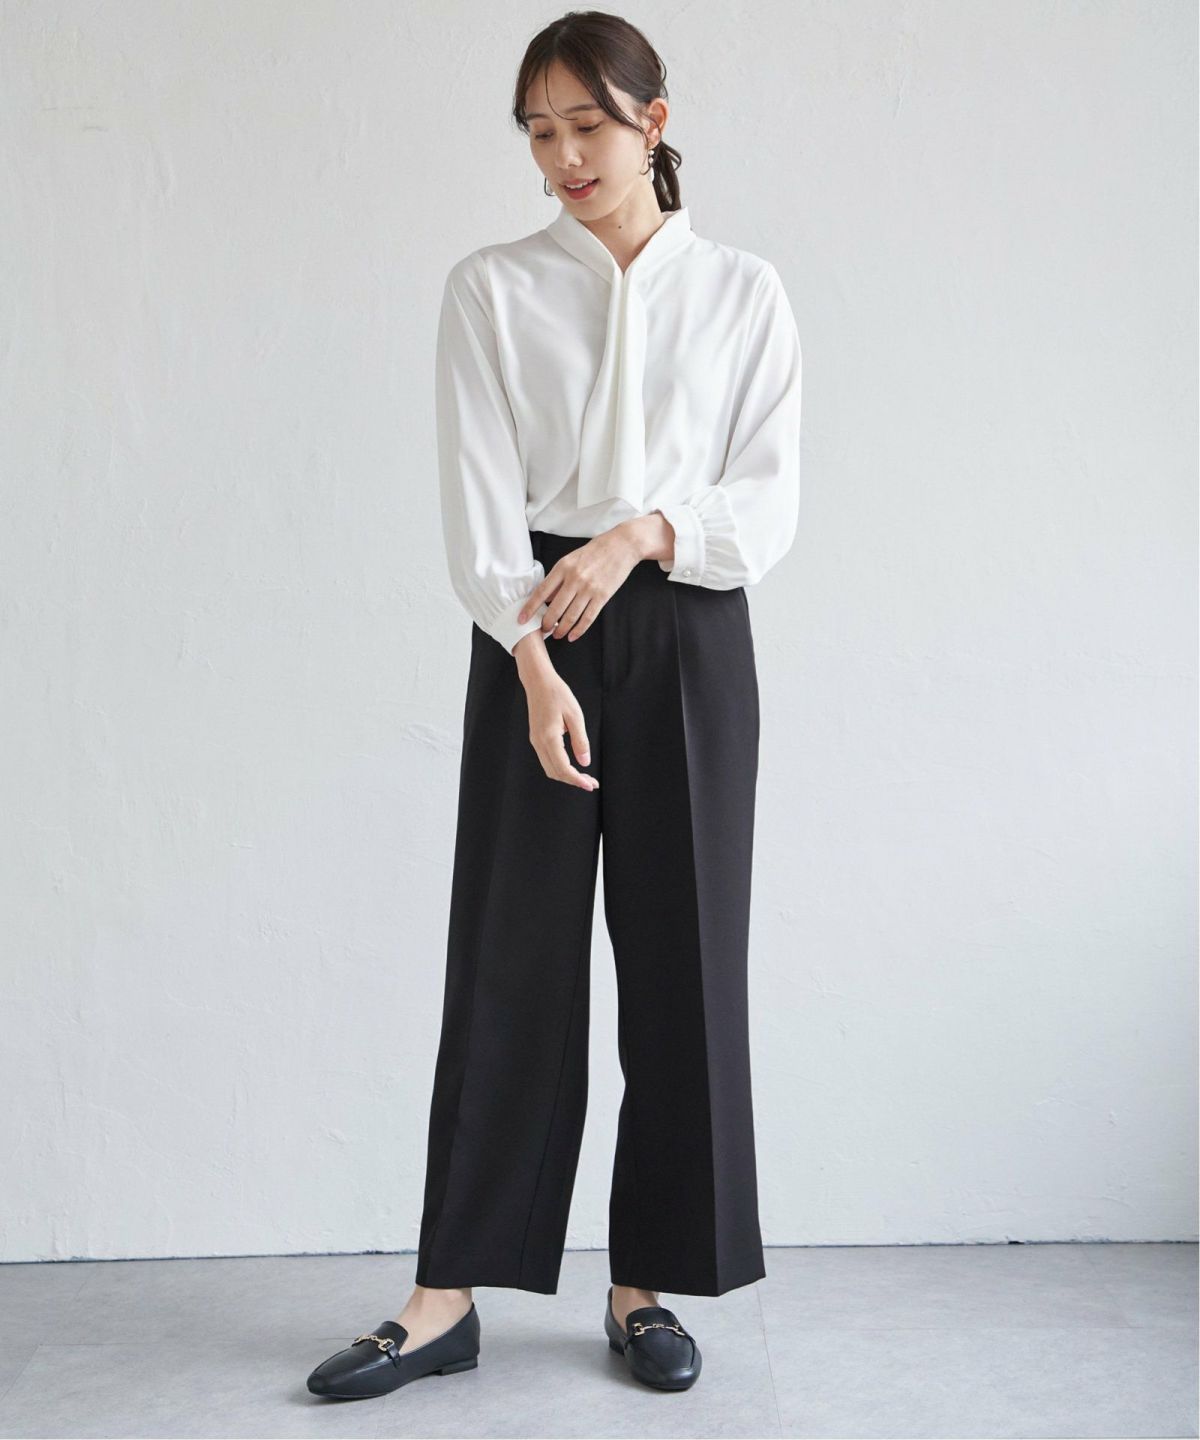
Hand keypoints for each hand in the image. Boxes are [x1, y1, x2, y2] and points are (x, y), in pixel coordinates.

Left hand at [516, 523, 645, 641]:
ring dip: (561, 629)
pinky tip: (572, 636)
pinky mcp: (602, 596)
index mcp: (563, 567)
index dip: (530, 608)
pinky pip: (588, 618)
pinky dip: (579, 630)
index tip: (522, 619)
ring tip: (557, 635)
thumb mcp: (571, 559)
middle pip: (555, 608)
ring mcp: (589, 588)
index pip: (541, 592)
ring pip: (570, 616)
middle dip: (546, 624)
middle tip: (542, 631)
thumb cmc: (594, 551)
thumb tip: (546, 599)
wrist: (621, 545)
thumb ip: (558, 579)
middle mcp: (574, 579)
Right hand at [521, 663, 597, 790]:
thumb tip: (585, 762)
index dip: (577, 780)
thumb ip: (580, 741)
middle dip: (573, 781)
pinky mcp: (536, 739)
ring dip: (567, 775)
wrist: (538, 682)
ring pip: (550, 768)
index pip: (563, 768)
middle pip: (555, 772)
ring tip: (584, 776)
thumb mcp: (575, 715)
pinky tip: (573, 765)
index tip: (591, 785)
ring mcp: (535, 741)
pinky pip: (547, 760)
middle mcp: (539, 743)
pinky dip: (560, 767)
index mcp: (549, 738)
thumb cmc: (558, 694)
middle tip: (591, 782)